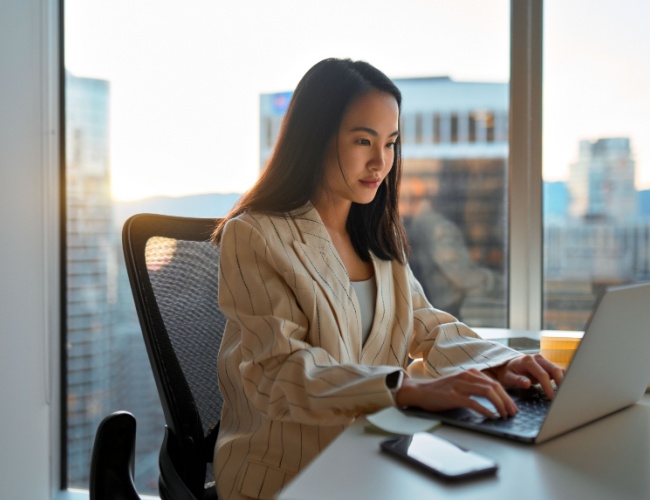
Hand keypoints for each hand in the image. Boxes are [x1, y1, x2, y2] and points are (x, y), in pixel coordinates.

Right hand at [395, 368, 517, 418]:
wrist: (419, 391)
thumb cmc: (439, 391)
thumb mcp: (459, 384)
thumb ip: (473, 388)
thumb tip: (492, 400)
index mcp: (469, 373)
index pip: (494, 382)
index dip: (506, 395)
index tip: (512, 406)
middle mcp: (466, 376)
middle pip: (494, 386)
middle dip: (507, 400)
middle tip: (513, 412)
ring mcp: (460, 385)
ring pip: (487, 392)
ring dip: (499, 404)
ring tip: (505, 415)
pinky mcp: (453, 396)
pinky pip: (474, 402)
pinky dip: (485, 410)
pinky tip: (490, 416)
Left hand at [485, 354, 565, 399]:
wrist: (508, 366)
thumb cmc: (508, 373)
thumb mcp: (508, 377)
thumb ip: (517, 380)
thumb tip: (527, 384)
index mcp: (528, 360)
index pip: (542, 374)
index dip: (548, 386)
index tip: (552, 398)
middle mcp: (538, 358)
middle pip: (554, 369)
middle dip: (561, 383)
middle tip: (563, 397)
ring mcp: (544, 361)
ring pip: (559, 369)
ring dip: (564, 381)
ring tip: (566, 394)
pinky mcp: (548, 365)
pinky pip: (558, 371)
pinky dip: (563, 379)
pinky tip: (564, 389)